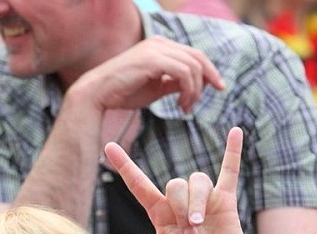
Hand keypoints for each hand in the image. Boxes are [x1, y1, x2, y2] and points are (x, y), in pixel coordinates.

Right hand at [73, 36, 224, 113]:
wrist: (98, 94)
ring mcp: (156, 49)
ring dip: (195, 90)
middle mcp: (160, 43)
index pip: (194, 55)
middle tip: (205, 99)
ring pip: (193, 66)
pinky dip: (188, 90)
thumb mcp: (155, 88)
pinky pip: (183, 72)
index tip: (218, 87)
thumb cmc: (123, 92)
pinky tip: (181, 104)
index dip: (209, 71)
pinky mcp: (153, 60)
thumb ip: (173, 84)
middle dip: (209, 78)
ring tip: (185, 107)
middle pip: (198, 57)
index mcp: (160, 46)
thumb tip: (192, 87)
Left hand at [100, 127, 265, 233]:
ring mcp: (204, 199)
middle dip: (181, 208)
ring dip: (197, 202)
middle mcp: (180, 203)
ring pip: (197, 181)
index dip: (125, 166)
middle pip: (174, 184)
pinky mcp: (225, 200)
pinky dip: (233, 152)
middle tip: (190, 233)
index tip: (109, 147)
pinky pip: (229, 171)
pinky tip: (235, 131)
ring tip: (201, 225)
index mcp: (160, 215)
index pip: (139, 185)